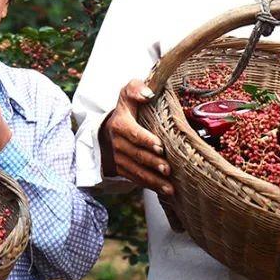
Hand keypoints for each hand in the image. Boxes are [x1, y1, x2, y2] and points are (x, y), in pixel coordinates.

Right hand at [103, 79, 172, 195]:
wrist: (111, 128)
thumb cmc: (127, 108)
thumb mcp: (127, 93)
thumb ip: (136, 88)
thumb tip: (147, 94)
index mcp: (120, 124)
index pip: (133, 133)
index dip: (145, 140)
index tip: (159, 147)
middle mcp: (117, 143)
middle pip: (136, 155)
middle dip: (152, 163)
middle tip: (167, 169)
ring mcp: (119, 159)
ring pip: (137, 171)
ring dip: (153, 180)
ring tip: (169, 187)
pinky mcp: (123, 170)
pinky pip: (137, 180)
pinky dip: (151, 186)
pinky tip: (165, 191)